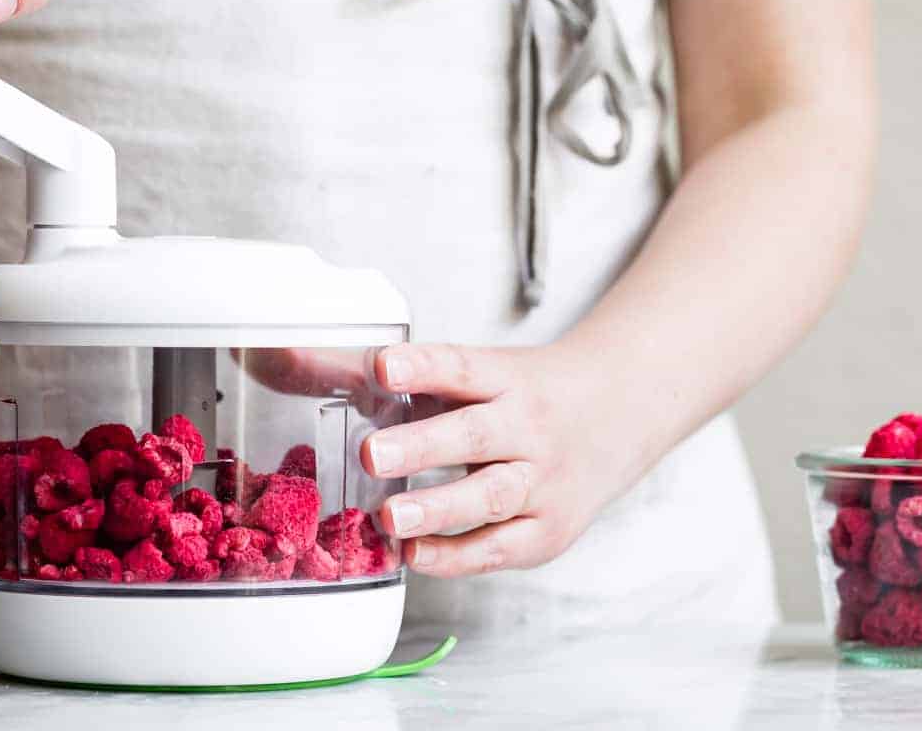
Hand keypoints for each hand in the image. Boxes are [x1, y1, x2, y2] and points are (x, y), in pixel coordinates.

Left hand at [361, 343, 639, 577]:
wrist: (619, 413)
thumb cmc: (528, 395)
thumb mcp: (482, 372)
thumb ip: (409, 377)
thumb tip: (302, 364)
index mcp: (506, 379)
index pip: (462, 368)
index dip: (422, 367)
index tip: (383, 366)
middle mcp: (528, 428)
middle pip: (475, 435)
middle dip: (421, 445)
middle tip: (371, 453)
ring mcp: (543, 482)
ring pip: (490, 497)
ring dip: (438, 509)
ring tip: (390, 517)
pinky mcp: (548, 530)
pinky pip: (500, 547)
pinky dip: (457, 556)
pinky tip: (417, 554)